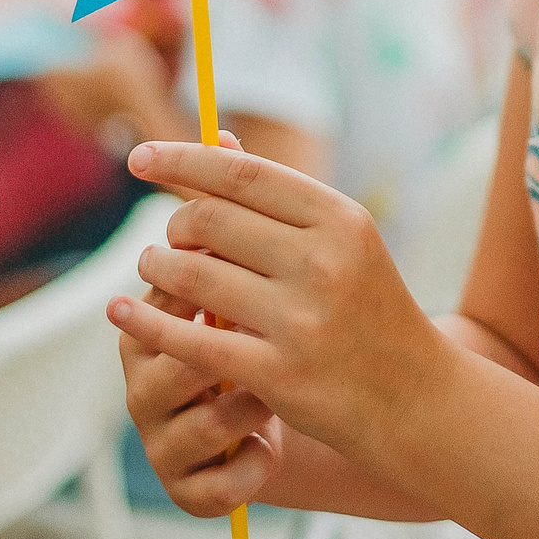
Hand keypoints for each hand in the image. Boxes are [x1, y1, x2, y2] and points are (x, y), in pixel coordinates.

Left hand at [106, 141, 448, 456]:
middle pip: (211, 220)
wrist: (415, 398)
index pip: (243, 174)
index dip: (182, 160)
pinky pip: (191, 339)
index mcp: (341, 220)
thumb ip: (278, 196)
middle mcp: (323, 263)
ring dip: (158, 267)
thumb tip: (214, 140)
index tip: (139, 158)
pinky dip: (148, 320)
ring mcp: (301, 320)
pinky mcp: (278, 374)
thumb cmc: (368, 310)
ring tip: (154, 267)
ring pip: (194, 276)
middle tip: (169, 236)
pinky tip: (122, 310)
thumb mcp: (342, 242)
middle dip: (175, 224)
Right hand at [111, 277, 280, 517]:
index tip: (261, 289)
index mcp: (144, 336)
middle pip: (182, 366)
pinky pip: (219, 487)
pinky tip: (271, 446)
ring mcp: (161, 446)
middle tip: (275, 342)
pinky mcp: (187, 494)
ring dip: (253, 407)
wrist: (283, 415)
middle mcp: (141, 392)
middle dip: (236, 354)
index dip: (214, 297)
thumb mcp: (245, 300)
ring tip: (278, 393)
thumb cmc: (262, 343)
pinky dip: (254, 465)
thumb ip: (232, 261)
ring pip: (208, 425)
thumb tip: (235, 205)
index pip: (164, 308)